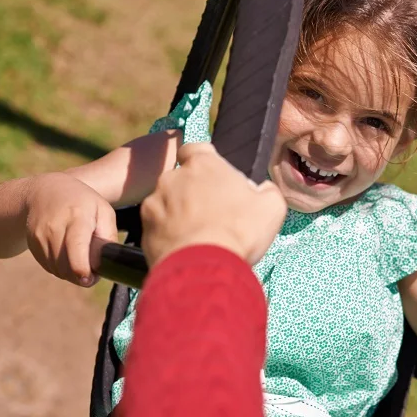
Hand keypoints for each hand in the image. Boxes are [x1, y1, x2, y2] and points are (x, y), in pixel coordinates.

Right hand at [23, 172, 117, 286]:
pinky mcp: (33, 244)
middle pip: (65, 264)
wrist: (44, 191)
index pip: (76, 246)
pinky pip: (49, 266)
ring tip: (81, 262)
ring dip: (71, 274)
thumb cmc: (81, 202)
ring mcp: (40, 235)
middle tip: (93, 274)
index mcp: (77, 216)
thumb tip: (107, 261)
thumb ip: (108, 236)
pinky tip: (67, 256)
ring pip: (57, 269)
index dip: (81, 268)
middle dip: (81, 276)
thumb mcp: (103, 210)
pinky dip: (60, 268)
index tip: (89, 278)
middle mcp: (55, 226)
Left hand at [139, 143, 286, 266]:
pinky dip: (167, 233)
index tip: (211, 176)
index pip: (196, 149)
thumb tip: (262, 189)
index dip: (203, 161)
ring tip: (196, 236)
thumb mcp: (271, 207)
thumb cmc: (239, 232)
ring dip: (179, 213)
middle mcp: (174, 177)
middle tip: (211, 215)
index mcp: (204, 164)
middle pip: (183, 179)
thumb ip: (267, 190)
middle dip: (193, 192)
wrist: (204, 267)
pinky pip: (157, 225)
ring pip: (167, 202)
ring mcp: (155, 201)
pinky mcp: (145, 227)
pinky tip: (183, 248)